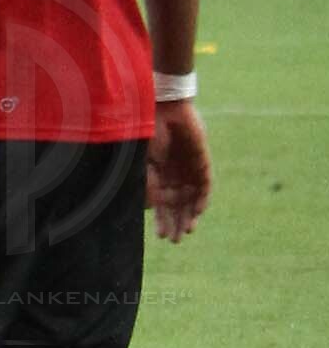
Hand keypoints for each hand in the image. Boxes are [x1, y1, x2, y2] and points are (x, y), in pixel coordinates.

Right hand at [148, 98, 211, 242]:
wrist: (163, 107)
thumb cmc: (147, 131)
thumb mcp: (143, 161)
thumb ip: (148, 184)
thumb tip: (151, 209)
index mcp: (158, 172)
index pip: (162, 202)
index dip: (162, 220)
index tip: (161, 237)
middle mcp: (175, 173)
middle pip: (178, 204)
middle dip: (176, 222)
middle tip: (175, 240)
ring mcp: (189, 167)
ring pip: (192, 198)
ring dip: (189, 215)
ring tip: (187, 231)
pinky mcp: (202, 160)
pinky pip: (205, 185)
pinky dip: (201, 199)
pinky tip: (197, 212)